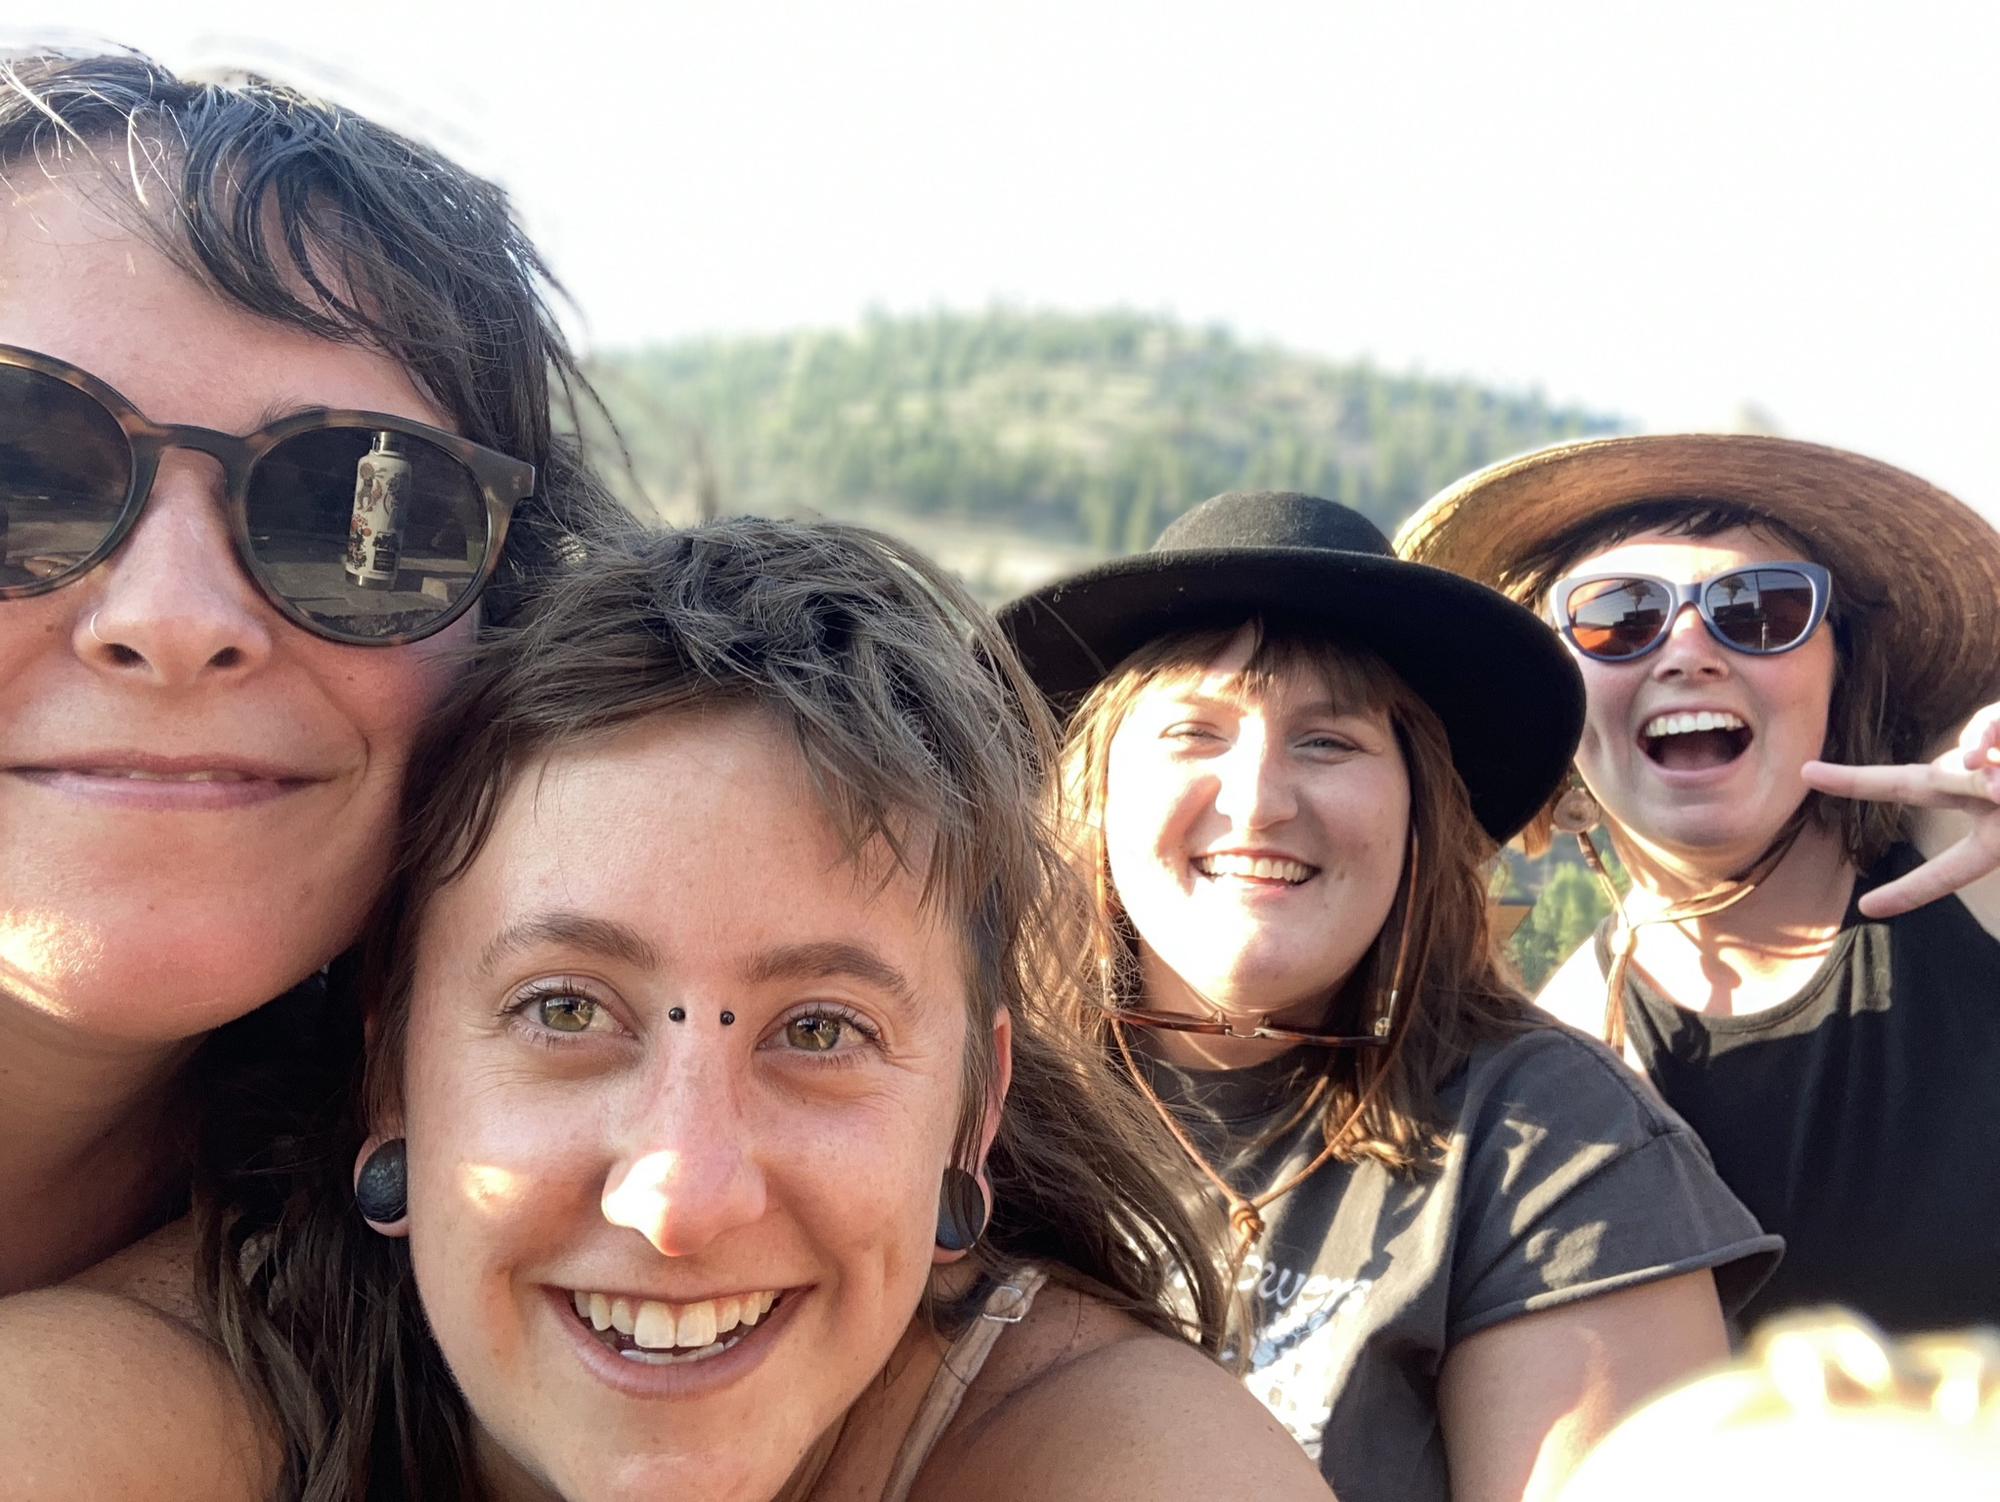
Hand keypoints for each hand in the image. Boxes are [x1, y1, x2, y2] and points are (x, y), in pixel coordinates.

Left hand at [1802, 703, 1999, 917]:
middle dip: (1860, 781)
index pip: (1946, 869)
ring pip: (1963, 760)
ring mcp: (1996, 758)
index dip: (1910, 890)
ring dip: (1977, 768)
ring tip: (1997, 787)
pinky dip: (1988, 735)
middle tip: (1805, 774)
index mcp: (1994, 837)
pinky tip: (1984, 751)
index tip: (1867, 908)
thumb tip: (1988, 780)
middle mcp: (1989, 793)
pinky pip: (1989, 724)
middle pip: (1916, 785)